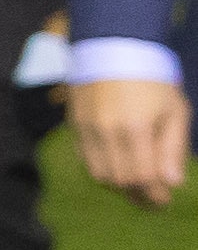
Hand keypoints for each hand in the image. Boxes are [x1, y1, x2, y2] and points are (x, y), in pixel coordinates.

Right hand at [73, 75, 188, 207]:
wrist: (115, 48)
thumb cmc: (153, 80)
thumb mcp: (175, 111)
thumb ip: (173, 148)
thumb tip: (172, 183)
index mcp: (135, 128)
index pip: (142, 177)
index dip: (154, 195)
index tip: (164, 202)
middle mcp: (106, 131)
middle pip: (120, 180)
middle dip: (138, 195)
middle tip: (153, 200)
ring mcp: (87, 128)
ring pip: (100, 174)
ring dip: (119, 185)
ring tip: (137, 186)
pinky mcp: (75, 124)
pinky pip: (86, 159)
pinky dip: (103, 170)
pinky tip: (119, 168)